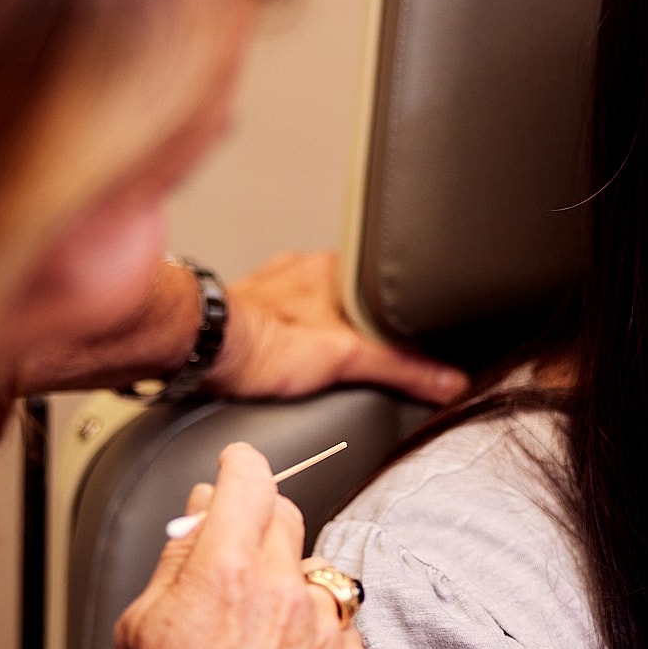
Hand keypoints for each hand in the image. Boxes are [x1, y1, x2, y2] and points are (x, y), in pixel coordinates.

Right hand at [113, 441, 370, 648]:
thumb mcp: (139, 627)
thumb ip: (177, 556)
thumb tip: (203, 509)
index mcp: (226, 571)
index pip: (249, 479)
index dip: (241, 465)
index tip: (236, 467)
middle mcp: (284, 590)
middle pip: (285, 515)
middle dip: (258, 524)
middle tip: (233, 562)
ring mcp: (326, 627)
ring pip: (314, 571)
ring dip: (290, 586)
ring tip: (256, 641)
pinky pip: (338, 623)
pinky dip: (314, 635)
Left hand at [207, 249, 467, 402]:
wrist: (200, 347)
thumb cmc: (264, 341)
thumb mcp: (348, 358)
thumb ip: (402, 369)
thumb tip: (447, 380)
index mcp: (334, 268)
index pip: (381, 283)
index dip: (395, 311)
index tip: (404, 334)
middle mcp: (303, 269)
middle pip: (348, 297)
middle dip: (356, 325)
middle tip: (360, 355)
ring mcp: (274, 285)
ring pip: (312, 306)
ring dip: (319, 330)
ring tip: (322, 360)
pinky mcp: (249, 307)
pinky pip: (282, 318)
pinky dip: (289, 337)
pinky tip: (287, 358)